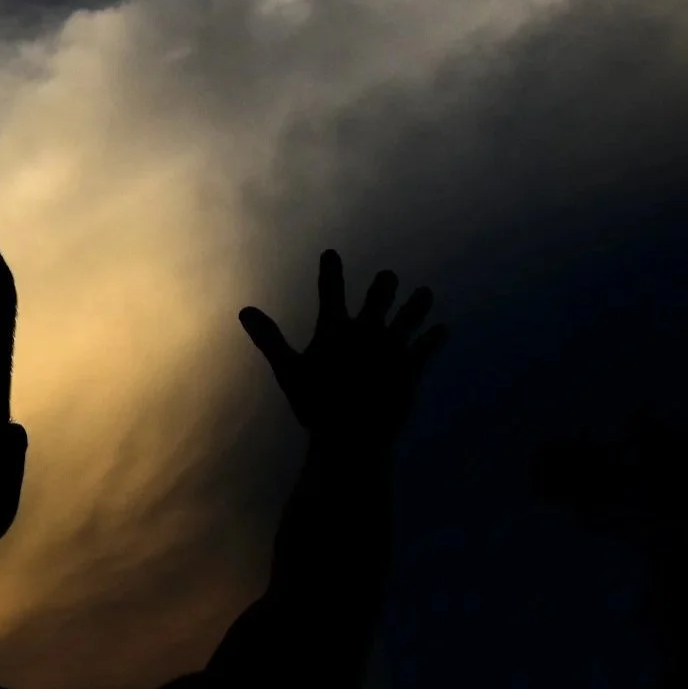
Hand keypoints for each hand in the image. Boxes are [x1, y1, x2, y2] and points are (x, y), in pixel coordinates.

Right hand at [239, 250, 446, 447]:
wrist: (354, 434)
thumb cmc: (316, 404)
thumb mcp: (287, 370)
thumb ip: (269, 338)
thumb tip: (245, 310)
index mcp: (335, 329)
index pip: (330, 291)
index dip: (330, 271)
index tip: (331, 254)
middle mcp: (367, 331)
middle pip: (379, 298)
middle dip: (384, 285)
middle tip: (388, 277)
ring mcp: (392, 348)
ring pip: (409, 317)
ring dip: (418, 304)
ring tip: (426, 293)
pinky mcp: (411, 368)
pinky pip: (427, 348)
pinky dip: (434, 338)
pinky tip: (442, 330)